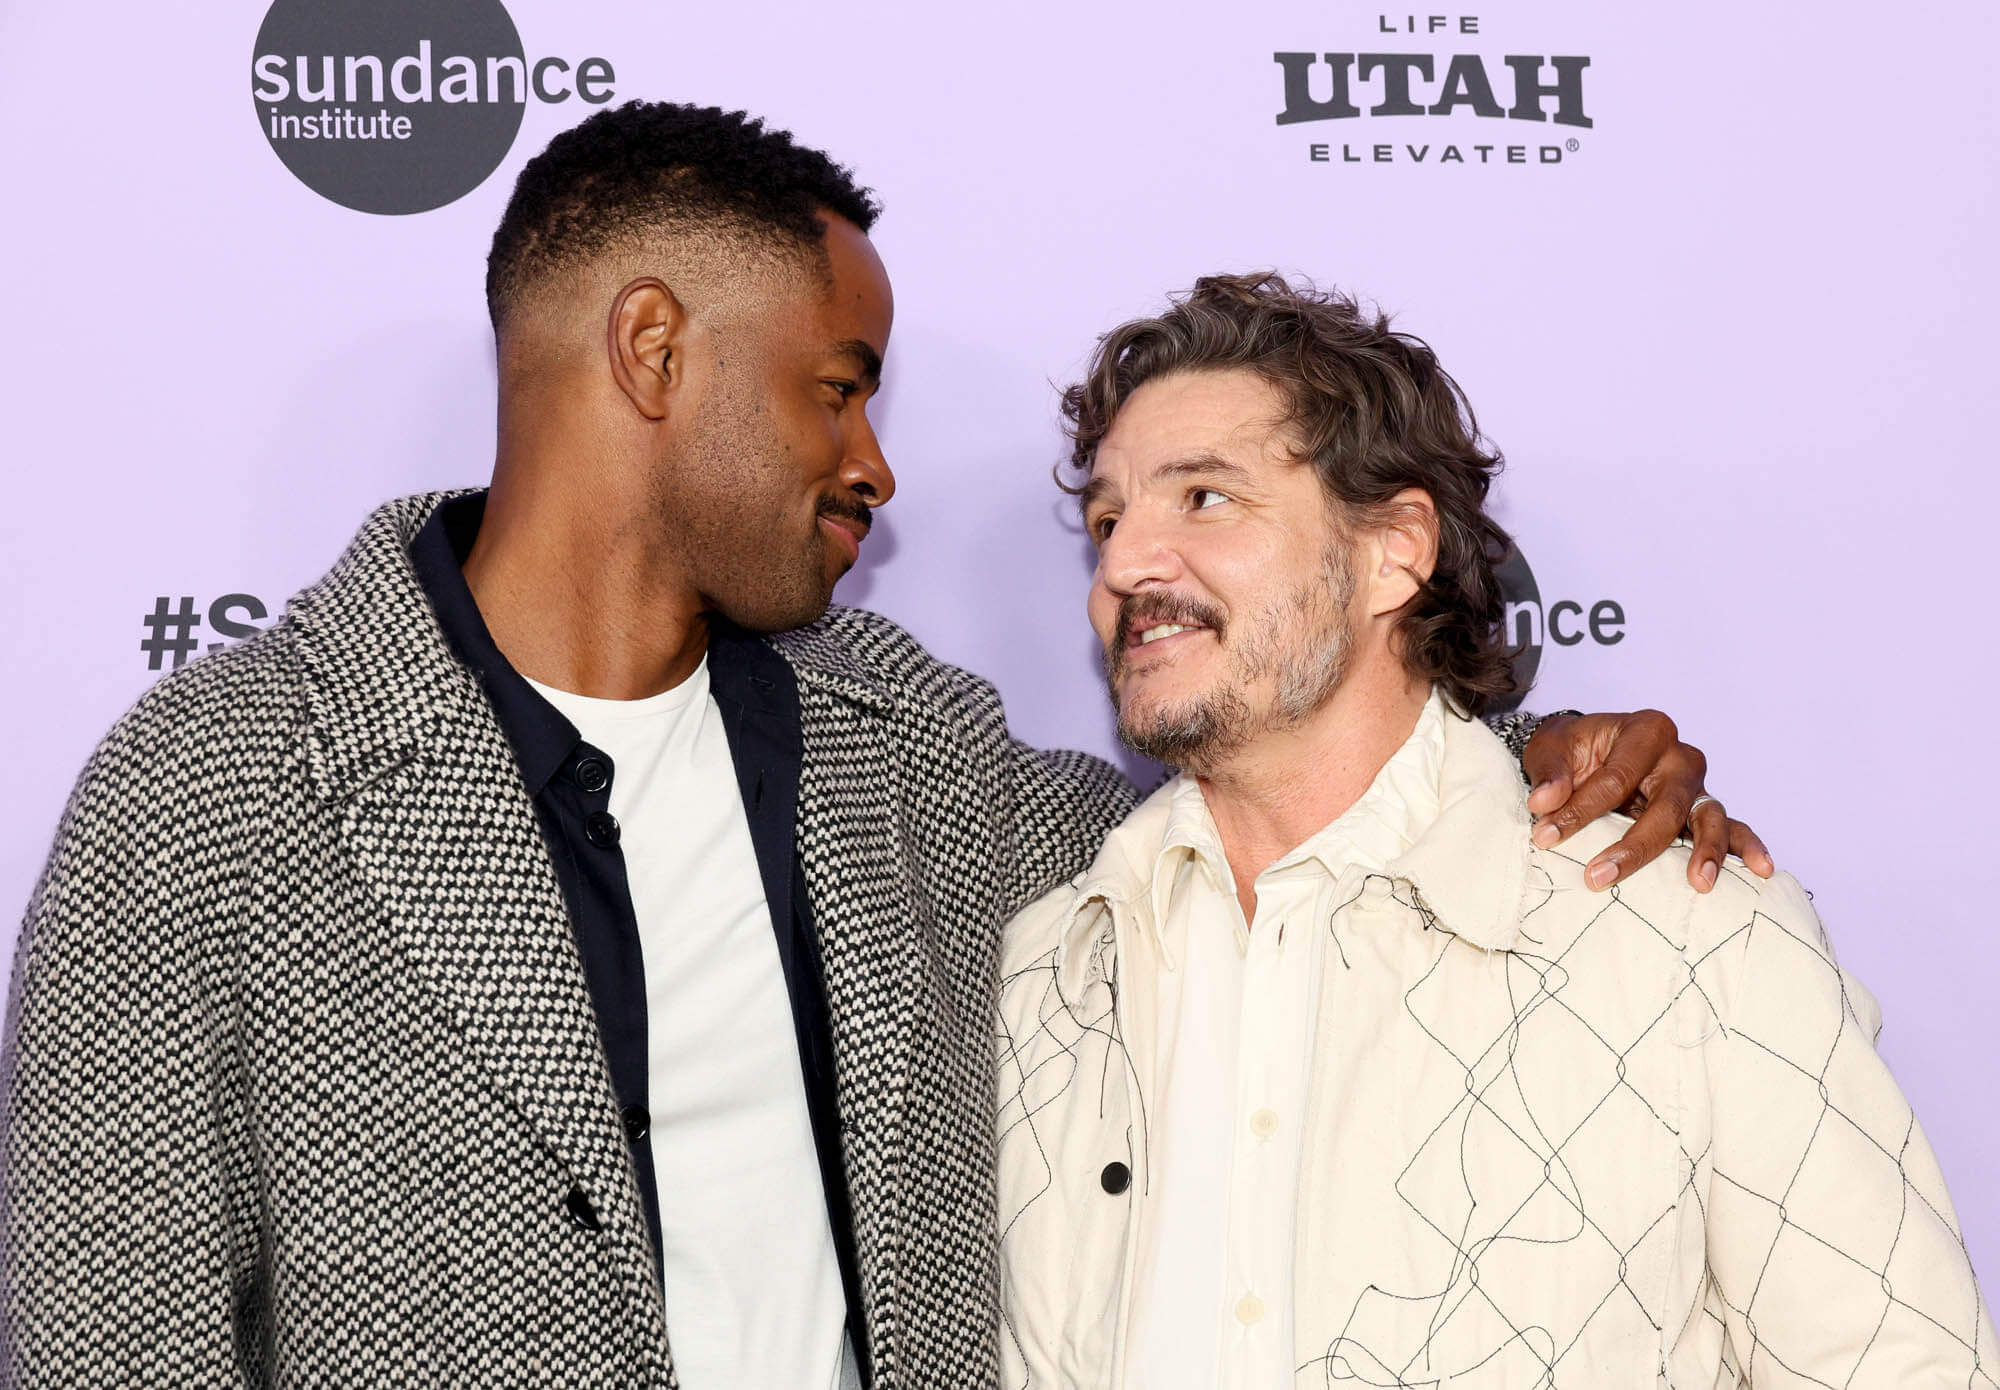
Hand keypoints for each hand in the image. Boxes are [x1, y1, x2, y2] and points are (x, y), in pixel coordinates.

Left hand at [1522, 710, 1774, 892]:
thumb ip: (1549, 774)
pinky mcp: (1701, 810)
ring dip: (1705, 851)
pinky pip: (1732, 828)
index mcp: (1646, 730)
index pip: (1617, 778)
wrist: (1586, 753)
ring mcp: (1696, 785)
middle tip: (1597, 876)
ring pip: (1709, 818)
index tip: (1545, 836)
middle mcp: (1678, 756)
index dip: (1580, 810)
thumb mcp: (1550, 750)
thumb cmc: (1572, 750)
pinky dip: (1746, 847)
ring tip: (1699, 882)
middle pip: (1667, 804)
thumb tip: (1545, 803)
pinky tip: (1759, 869)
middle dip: (1633, 845)